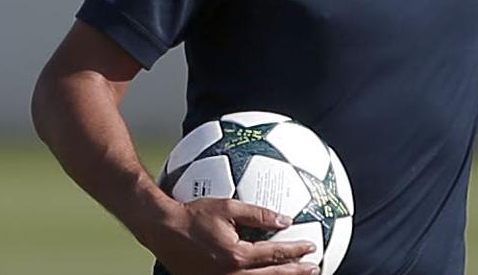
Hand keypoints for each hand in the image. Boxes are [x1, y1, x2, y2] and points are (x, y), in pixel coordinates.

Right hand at [146, 198, 320, 274]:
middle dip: (295, 273)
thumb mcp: (229, 208)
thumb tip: (285, 220)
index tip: (311, 247)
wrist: (163, 229)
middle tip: (314, 268)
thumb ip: (259, 214)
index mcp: (236, 256)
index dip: (295, 251)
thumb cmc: (194, 215)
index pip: (274, 254)